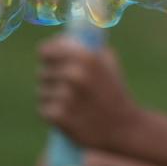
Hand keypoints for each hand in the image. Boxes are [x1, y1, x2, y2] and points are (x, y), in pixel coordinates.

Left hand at [36, 36, 142, 150]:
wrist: (124, 128)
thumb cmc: (114, 91)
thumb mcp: (108, 61)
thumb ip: (85, 47)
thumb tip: (61, 38)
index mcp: (86, 56)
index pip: (46, 50)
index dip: (47, 55)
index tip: (50, 60)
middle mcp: (75, 74)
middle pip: (43, 72)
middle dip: (52, 79)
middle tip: (66, 86)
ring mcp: (66, 96)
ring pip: (42, 92)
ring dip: (52, 97)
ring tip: (72, 103)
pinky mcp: (60, 117)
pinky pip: (44, 110)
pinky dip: (52, 113)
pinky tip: (68, 115)